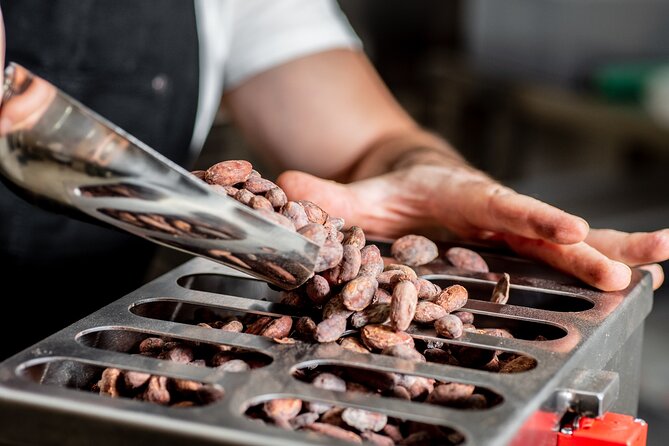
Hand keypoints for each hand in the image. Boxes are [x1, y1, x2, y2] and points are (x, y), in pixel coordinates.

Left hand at [277, 164, 667, 290]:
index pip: (501, 206)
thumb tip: (287, 188)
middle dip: (583, 248)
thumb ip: (328, 198)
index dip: (533, 217)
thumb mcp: (362, 199)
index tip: (566, 229)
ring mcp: (512, 227)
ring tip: (659, 260)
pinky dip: (598, 256)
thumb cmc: (395, 191)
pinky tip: (641, 269)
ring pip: (566, 239)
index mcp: (462, 195)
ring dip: (610, 250)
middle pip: (543, 227)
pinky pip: (561, 251)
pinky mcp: (519, 242)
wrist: (417, 178)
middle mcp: (495, 210)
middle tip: (623, 268)